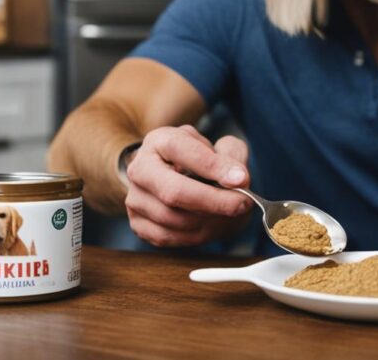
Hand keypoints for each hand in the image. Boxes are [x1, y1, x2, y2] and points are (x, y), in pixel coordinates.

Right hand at [124, 125, 252, 246]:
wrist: (184, 182)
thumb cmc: (206, 163)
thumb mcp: (222, 148)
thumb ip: (232, 156)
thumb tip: (238, 178)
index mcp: (159, 141)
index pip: (181, 149)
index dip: (213, 166)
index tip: (242, 179)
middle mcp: (140, 168)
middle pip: (173, 191)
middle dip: (213, 200)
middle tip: (242, 203)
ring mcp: (135, 198)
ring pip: (173, 218)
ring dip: (209, 219)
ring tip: (230, 212)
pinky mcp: (137, 223)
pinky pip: (168, 236)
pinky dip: (196, 234)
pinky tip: (212, 224)